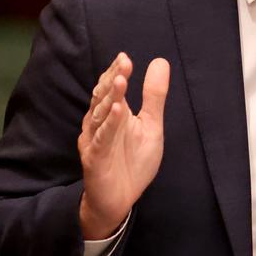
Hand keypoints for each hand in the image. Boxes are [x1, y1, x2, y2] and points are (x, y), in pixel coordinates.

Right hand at [78, 53, 169, 238]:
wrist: (120, 199)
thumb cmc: (133, 161)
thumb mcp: (151, 125)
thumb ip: (154, 96)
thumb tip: (160, 62)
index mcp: (112, 114)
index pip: (112, 88)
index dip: (117, 72)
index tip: (125, 57)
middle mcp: (99, 124)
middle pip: (104, 97)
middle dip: (114, 79)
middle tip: (124, 61)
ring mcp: (95, 140)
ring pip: (101, 115)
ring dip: (111, 97)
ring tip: (122, 80)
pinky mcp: (95, 158)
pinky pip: (102, 139)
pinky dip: (110, 124)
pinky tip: (118, 110)